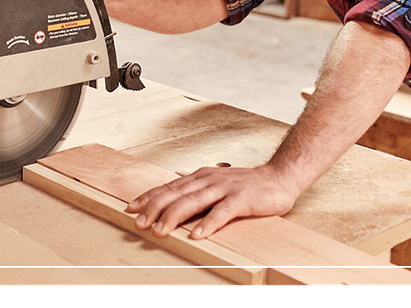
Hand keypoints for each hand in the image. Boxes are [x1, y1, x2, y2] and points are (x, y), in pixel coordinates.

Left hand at [125, 164, 298, 239]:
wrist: (279, 177)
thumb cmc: (246, 185)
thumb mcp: (216, 183)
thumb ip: (196, 190)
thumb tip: (172, 194)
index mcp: (201, 177)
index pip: (169, 186)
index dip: (149, 197)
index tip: (131, 208)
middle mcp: (209, 180)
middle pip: (176, 194)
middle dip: (155, 208)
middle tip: (139, 223)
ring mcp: (225, 189)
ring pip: (194, 201)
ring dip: (174, 216)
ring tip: (160, 230)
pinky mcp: (242, 199)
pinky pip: (222, 212)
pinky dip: (208, 223)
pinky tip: (197, 234)